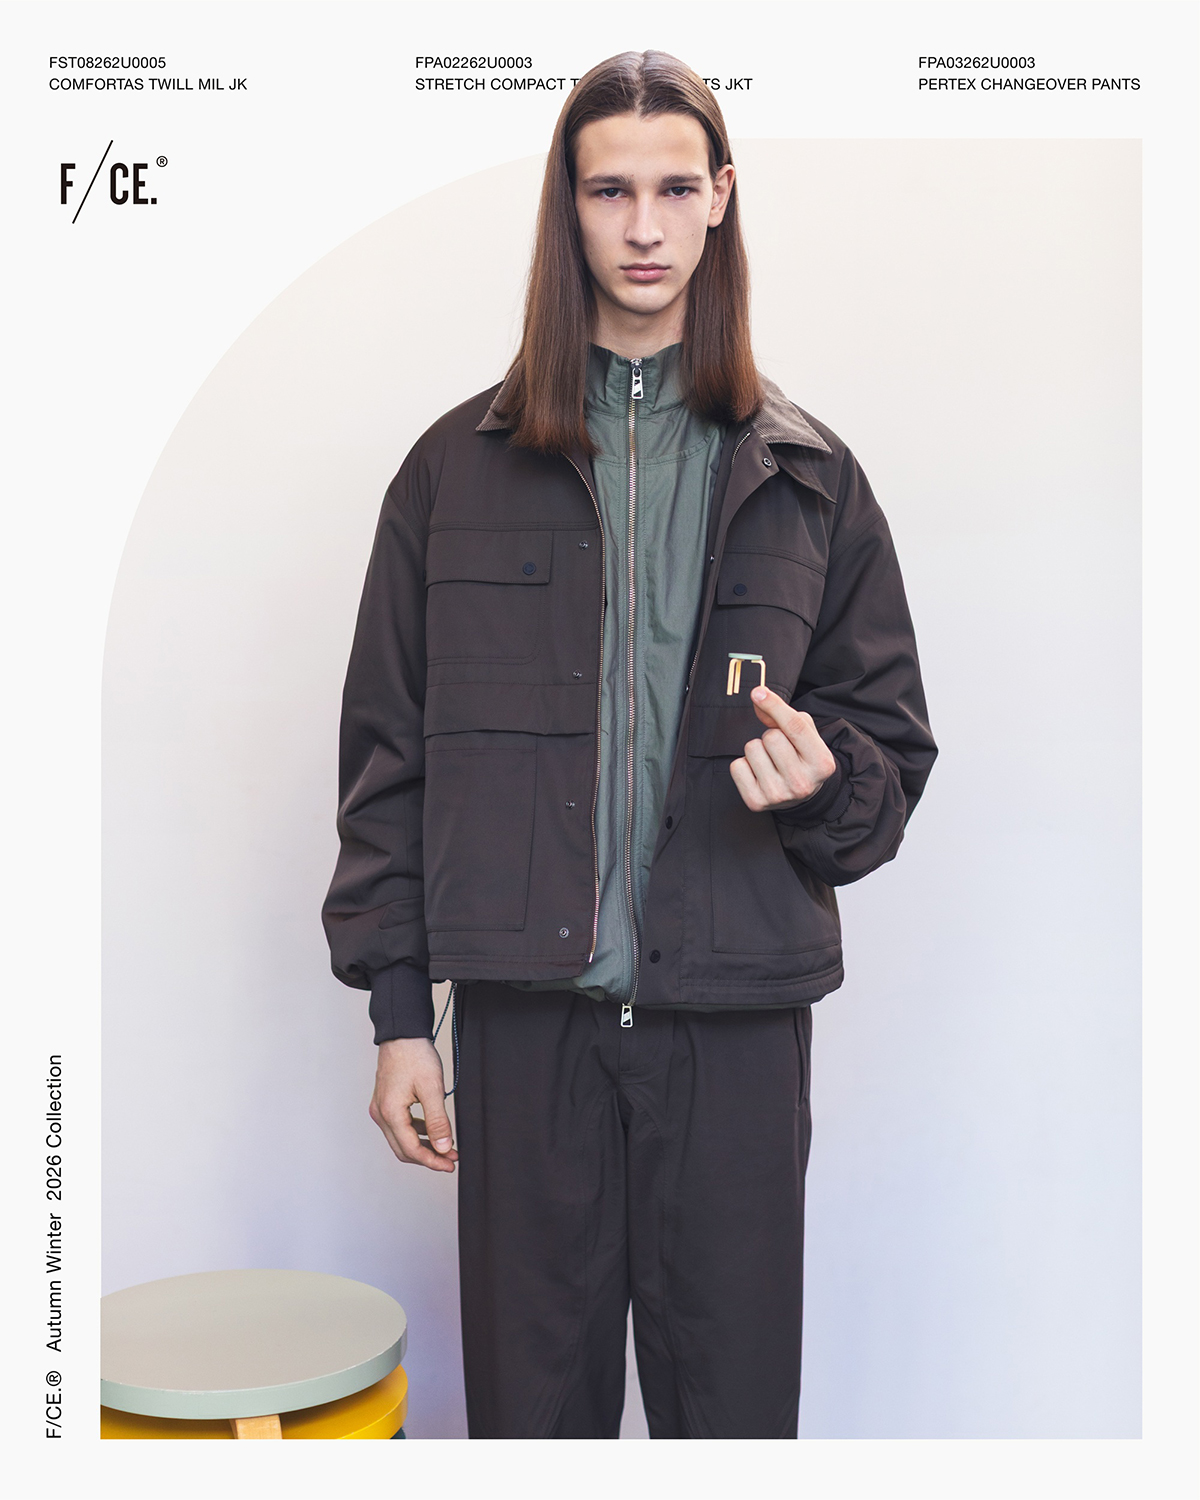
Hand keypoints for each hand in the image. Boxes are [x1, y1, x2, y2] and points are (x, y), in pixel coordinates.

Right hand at [369, 1037, 458, 1172]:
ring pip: (401, 1139)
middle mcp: (380, 1114)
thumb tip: (443, 1147)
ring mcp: (380, 1108)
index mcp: (390, 1113)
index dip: (432, 1161)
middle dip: (428, 1157)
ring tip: (446, 1146)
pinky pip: (399, 1126)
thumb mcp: (432, 1088)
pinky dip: (416, 1133)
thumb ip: (437, 1121)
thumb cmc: (415, 1055)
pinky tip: (432, 1130)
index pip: (411, 1150)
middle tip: (450, 1158)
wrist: (402, 1033)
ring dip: (423, 1146)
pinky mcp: (385, 1102)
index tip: (450, 1164)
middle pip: (403, 1149)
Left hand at [730, 686, 836, 811]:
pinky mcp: (756, 802)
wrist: (800, 797)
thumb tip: (758, 697)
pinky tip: (758, 773)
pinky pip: (737, 766)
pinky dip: (744, 765)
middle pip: (771, 737)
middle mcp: (802, 783)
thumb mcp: (805, 736)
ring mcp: (778, 795)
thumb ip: (785, 715)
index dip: (775, 706)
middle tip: (780, 750)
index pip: (795, 727)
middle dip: (771, 735)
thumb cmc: (802, 758)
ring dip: (757, 750)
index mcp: (822, 763)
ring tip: (770, 762)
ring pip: (752, 749)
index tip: (758, 692)